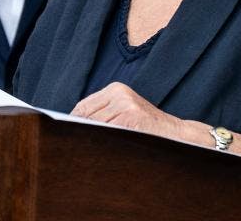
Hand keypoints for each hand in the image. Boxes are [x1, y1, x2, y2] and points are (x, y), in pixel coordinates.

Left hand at [72, 82, 187, 140]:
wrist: (177, 134)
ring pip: (95, 125)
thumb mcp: (125, 112)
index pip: (84, 106)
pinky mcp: (131, 116)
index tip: (64, 134)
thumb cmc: (147, 127)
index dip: (72, 122)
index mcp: (116, 89)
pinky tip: (101, 150)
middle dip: (79, 131)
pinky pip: (108, 131)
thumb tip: (72, 126)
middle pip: (86, 115)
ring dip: (90, 138)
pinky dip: (102, 142)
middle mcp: (119, 93)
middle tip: (71, 146)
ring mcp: (126, 104)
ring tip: (84, 151)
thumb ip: (103, 115)